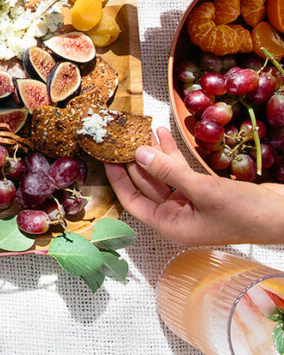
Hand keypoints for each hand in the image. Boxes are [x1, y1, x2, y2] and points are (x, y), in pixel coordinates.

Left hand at [105, 127, 283, 245]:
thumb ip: (168, 172)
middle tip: (121, 136)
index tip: (107, 157)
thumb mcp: (202, 190)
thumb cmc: (246, 212)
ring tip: (141, 129)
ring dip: (153, 154)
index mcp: (171, 226)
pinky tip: (163, 134)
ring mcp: (191, 204)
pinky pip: (180, 172)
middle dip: (135, 161)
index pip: (133, 202)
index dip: (119, 180)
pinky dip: (171, 155)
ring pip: (163, 176)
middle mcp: (177, 217)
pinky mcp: (204, 192)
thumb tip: (138, 154)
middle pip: (146, 186)